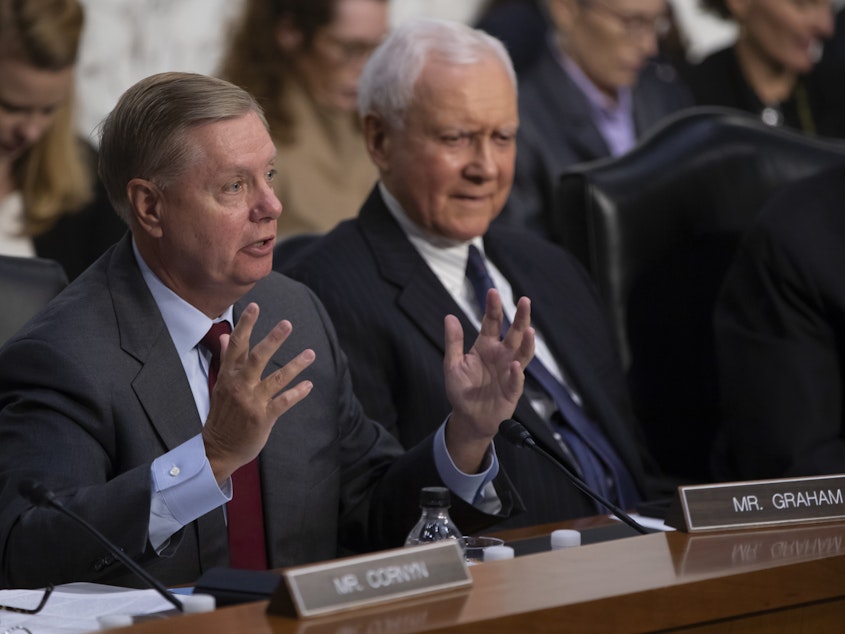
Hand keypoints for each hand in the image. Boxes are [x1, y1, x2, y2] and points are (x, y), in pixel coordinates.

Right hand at [202, 302, 314, 482]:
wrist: (218, 447)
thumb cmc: (222, 414)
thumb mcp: (221, 384)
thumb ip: (226, 358)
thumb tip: (225, 336)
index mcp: (229, 375)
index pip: (236, 345)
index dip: (245, 325)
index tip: (254, 306)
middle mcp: (240, 386)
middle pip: (257, 357)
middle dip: (273, 340)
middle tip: (287, 324)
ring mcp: (252, 402)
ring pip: (276, 378)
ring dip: (295, 365)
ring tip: (311, 353)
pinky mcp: (263, 418)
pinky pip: (282, 402)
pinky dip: (296, 393)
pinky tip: (309, 385)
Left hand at [443, 289, 533, 472]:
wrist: (468, 418)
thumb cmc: (462, 390)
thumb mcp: (452, 364)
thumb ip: (453, 342)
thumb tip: (449, 317)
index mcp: (486, 346)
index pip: (492, 322)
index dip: (493, 307)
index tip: (492, 292)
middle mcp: (501, 355)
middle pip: (514, 332)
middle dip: (520, 317)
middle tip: (524, 301)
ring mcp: (509, 371)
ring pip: (523, 353)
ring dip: (527, 342)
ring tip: (529, 331)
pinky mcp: (512, 389)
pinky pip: (516, 380)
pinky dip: (517, 373)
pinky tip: (515, 365)